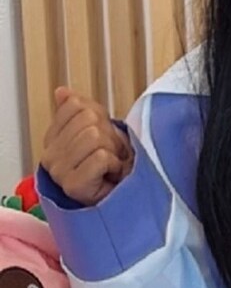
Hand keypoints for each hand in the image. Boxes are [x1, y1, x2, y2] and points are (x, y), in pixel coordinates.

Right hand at [41, 87, 133, 205]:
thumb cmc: (110, 164)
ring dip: (112, 150)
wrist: (122, 195)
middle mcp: (50, 155)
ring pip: (94, 137)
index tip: (101, 136)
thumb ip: (80, 109)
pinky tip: (111, 175)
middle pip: (88, 120)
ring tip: (111, 164)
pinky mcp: (73, 186)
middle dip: (108, 135)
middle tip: (109, 154)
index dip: (98, 117)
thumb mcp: (97, 128)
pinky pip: (101, 157)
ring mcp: (59, 171)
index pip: (75, 106)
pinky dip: (114, 164)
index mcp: (52, 138)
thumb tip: (62, 92)